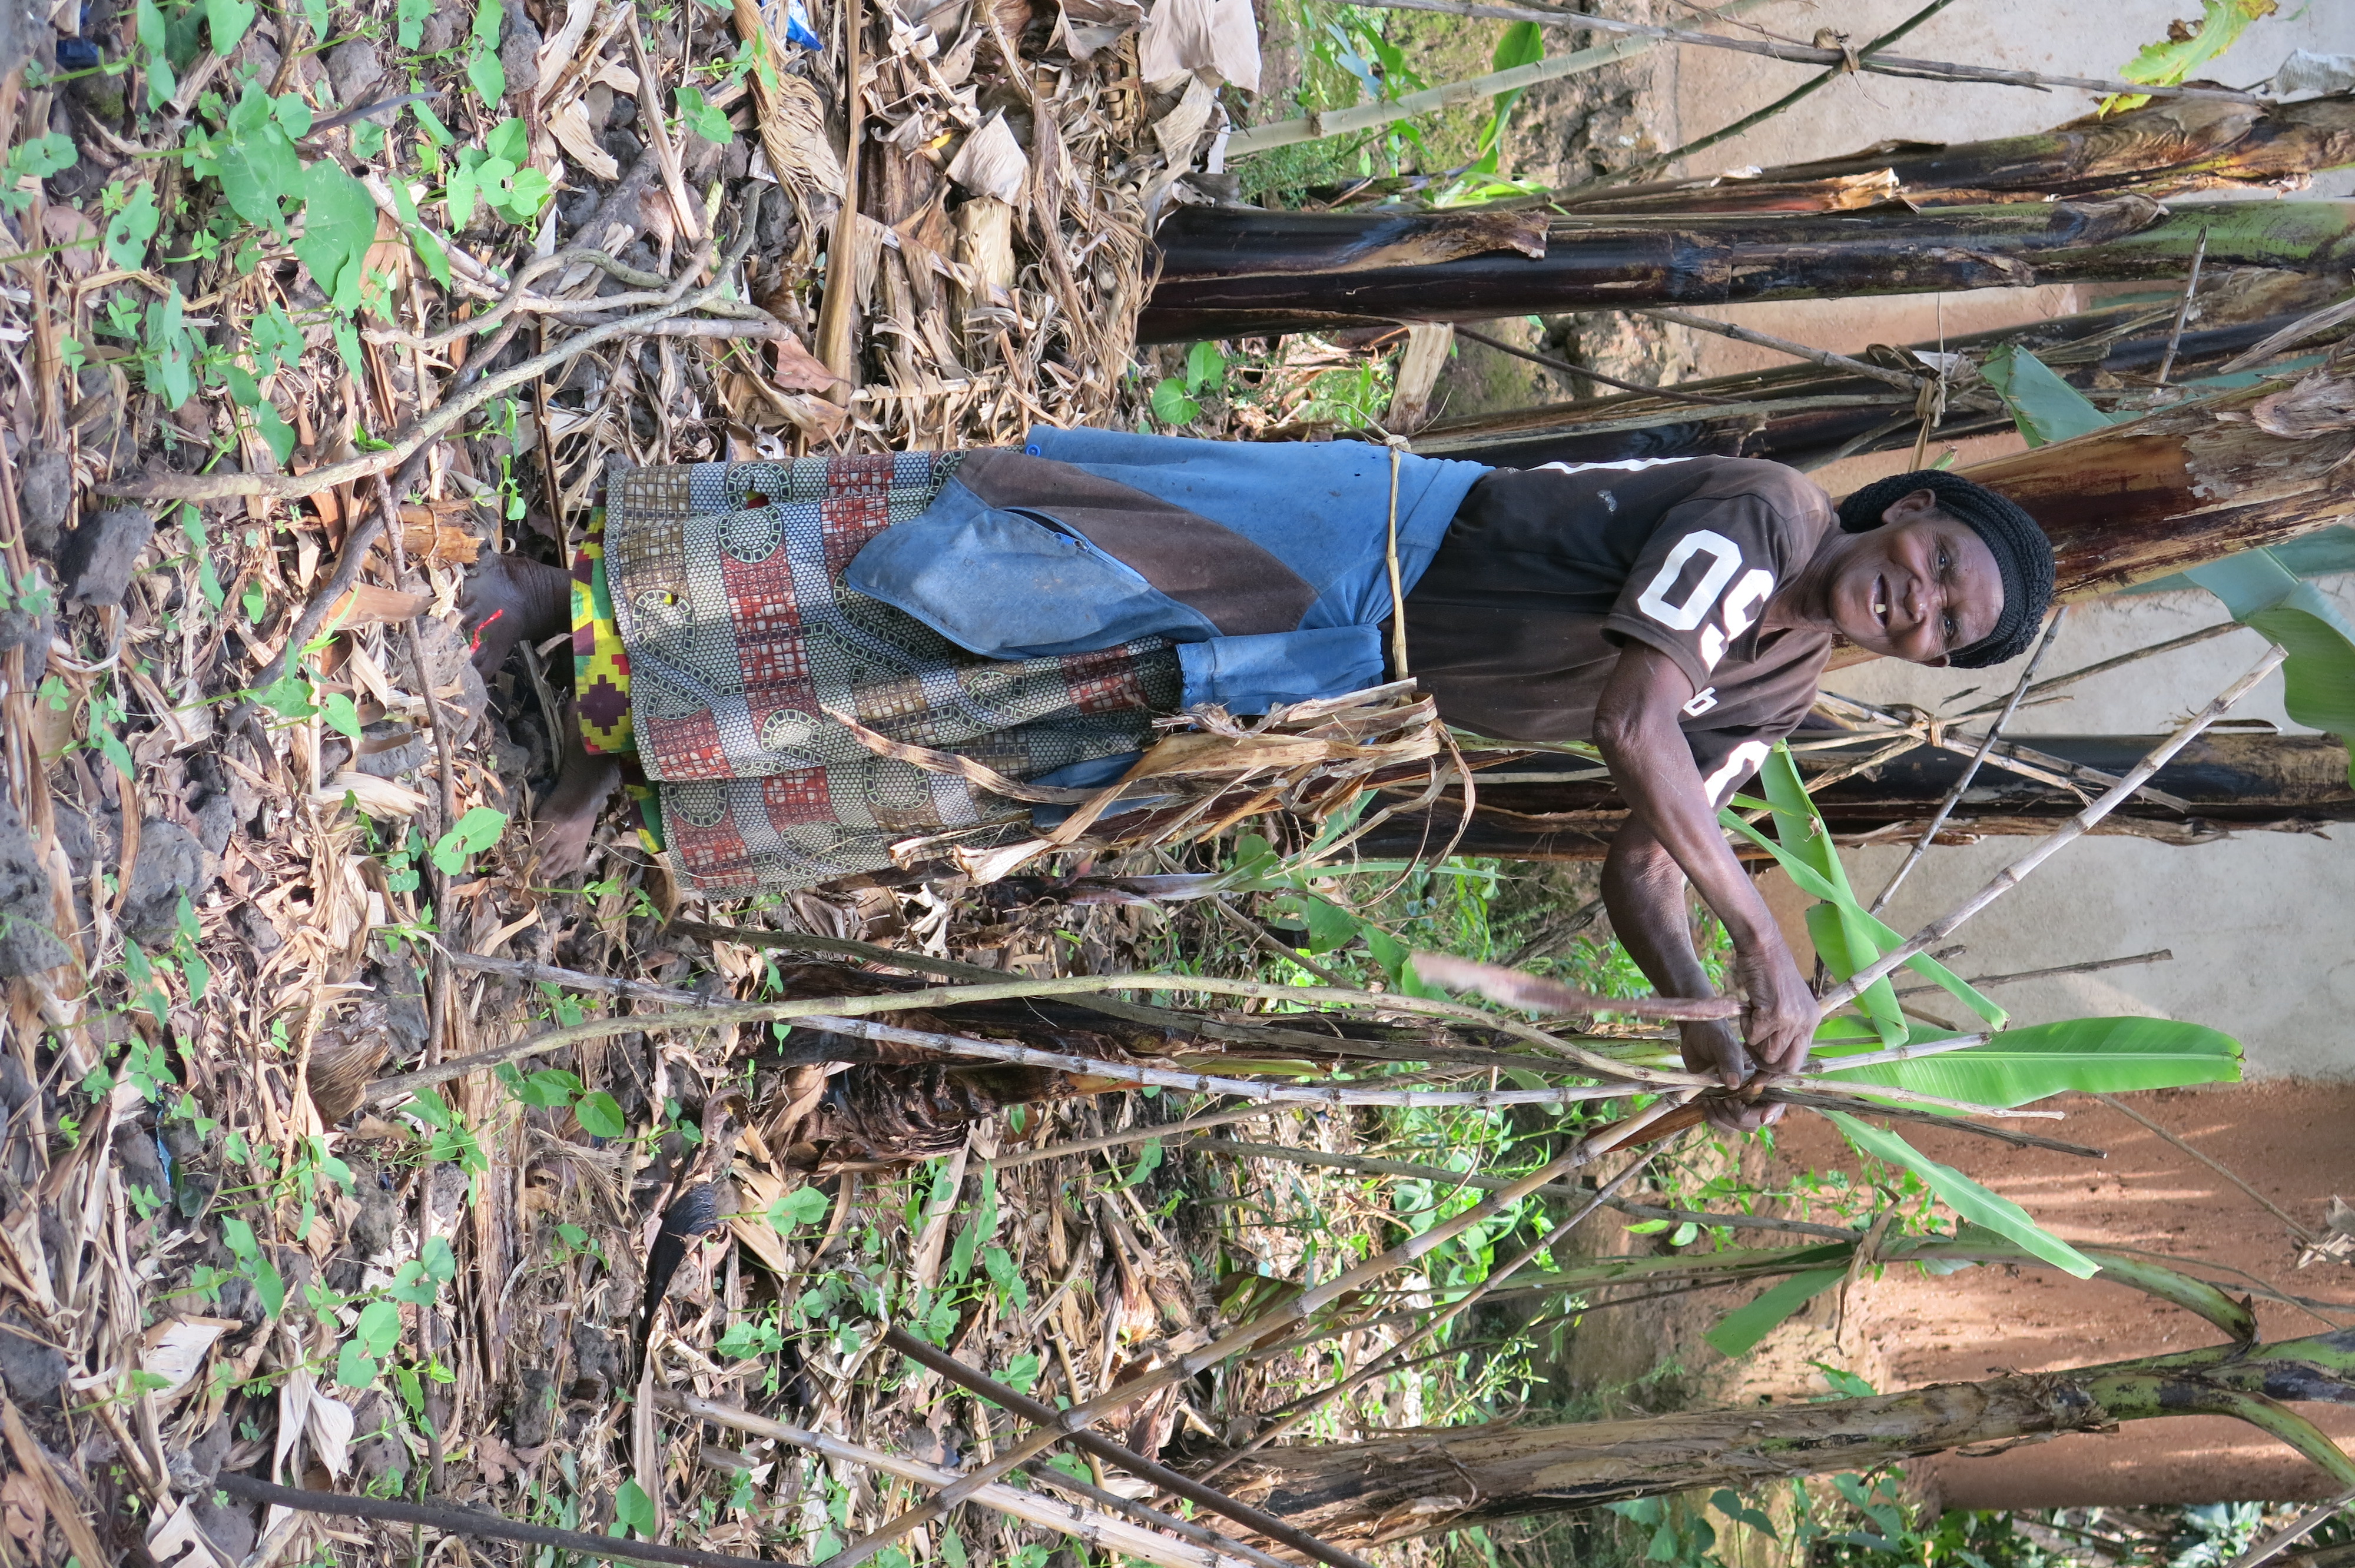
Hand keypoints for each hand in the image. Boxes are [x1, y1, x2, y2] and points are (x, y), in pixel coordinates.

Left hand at [1678, 1020, 1783, 1133]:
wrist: (1694, 1035)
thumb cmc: (1713, 1034)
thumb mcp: (1722, 1043)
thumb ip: (1729, 1061)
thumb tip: (1734, 1084)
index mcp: (1761, 1077)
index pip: (1777, 1101)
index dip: (1773, 1112)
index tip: (1763, 1116)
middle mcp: (1752, 1092)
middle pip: (1757, 1120)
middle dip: (1741, 1116)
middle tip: (1725, 1101)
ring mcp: (1735, 1100)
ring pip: (1738, 1126)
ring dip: (1724, 1119)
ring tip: (1711, 1099)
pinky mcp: (1719, 1104)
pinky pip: (1721, 1123)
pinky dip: (1712, 1118)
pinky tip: (1704, 1101)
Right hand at [1732, 934, 1818, 1078]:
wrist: (1763, 946)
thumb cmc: (1769, 971)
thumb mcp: (1787, 1001)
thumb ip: (1787, 1025)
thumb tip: (1773, 1054)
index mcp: (1812, 1021)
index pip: (1799, 1060)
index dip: (1778, 1069)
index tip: (1761, 1070)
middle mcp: (1806, 1023)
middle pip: (1786, 1065)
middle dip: (1765, 1063)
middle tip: (1751, 1047)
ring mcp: (1792, 1020)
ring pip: (1768, 1054)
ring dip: (1753, 1041)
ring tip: (1752, 1019)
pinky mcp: (1774, 1014)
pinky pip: (1753, 1037)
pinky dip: (1746, 1025)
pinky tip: (1749, 1007)